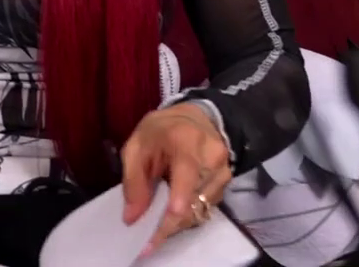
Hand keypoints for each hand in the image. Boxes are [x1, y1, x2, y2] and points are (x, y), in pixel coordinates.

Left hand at [121, 102, 231, 253]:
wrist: (194, 119)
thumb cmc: (161, 131)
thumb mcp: (137, 146)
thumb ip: (133, 180)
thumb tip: (132, 217)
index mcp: (187, 141)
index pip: (187, 174)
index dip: (178, 201)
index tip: (165, 224)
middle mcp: (213, 157)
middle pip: (194, 200)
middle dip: (169, 222)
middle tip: (149, 239)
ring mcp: (224, 172)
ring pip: (201, 209)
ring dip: (178, 220)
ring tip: (157, 225)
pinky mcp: (227, 184)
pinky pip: (206, 207)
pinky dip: (187, 214)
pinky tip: (172, 212)